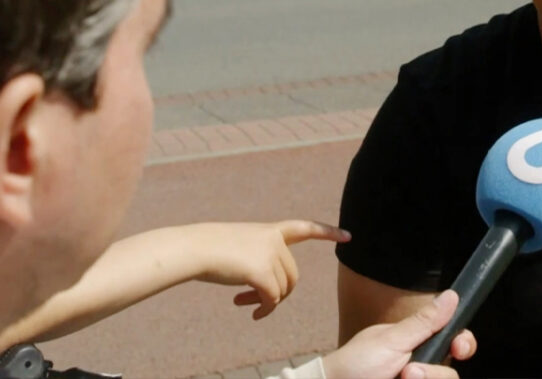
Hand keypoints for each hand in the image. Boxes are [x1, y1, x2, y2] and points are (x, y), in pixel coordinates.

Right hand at [189, 221, 349, 318]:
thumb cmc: (208, 248)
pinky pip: (273, 299)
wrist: (193, 249)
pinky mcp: (261, 271)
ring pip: (282, 289)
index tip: (348, 235)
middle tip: (253, 302)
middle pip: (292, 275)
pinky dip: (265, 310)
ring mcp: (269, 254)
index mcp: (270, 230)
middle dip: (277, 292)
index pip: (304, 228)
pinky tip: (253, 314)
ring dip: (267, 302)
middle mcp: (274, 239)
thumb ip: (258, 258)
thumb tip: (270, 290)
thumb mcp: (238, 246)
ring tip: (245, 304)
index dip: (327, 232)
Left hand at [322, 290, 476, 378]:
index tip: (458, 347)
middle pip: (450, 371)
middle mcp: (421, 367)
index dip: (463, 343)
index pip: (454, 342)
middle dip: (436, 373)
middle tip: (409, 373)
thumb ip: (424, 322)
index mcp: (419, 344)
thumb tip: (452, 294)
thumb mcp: (392, 341)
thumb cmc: (355, 363)